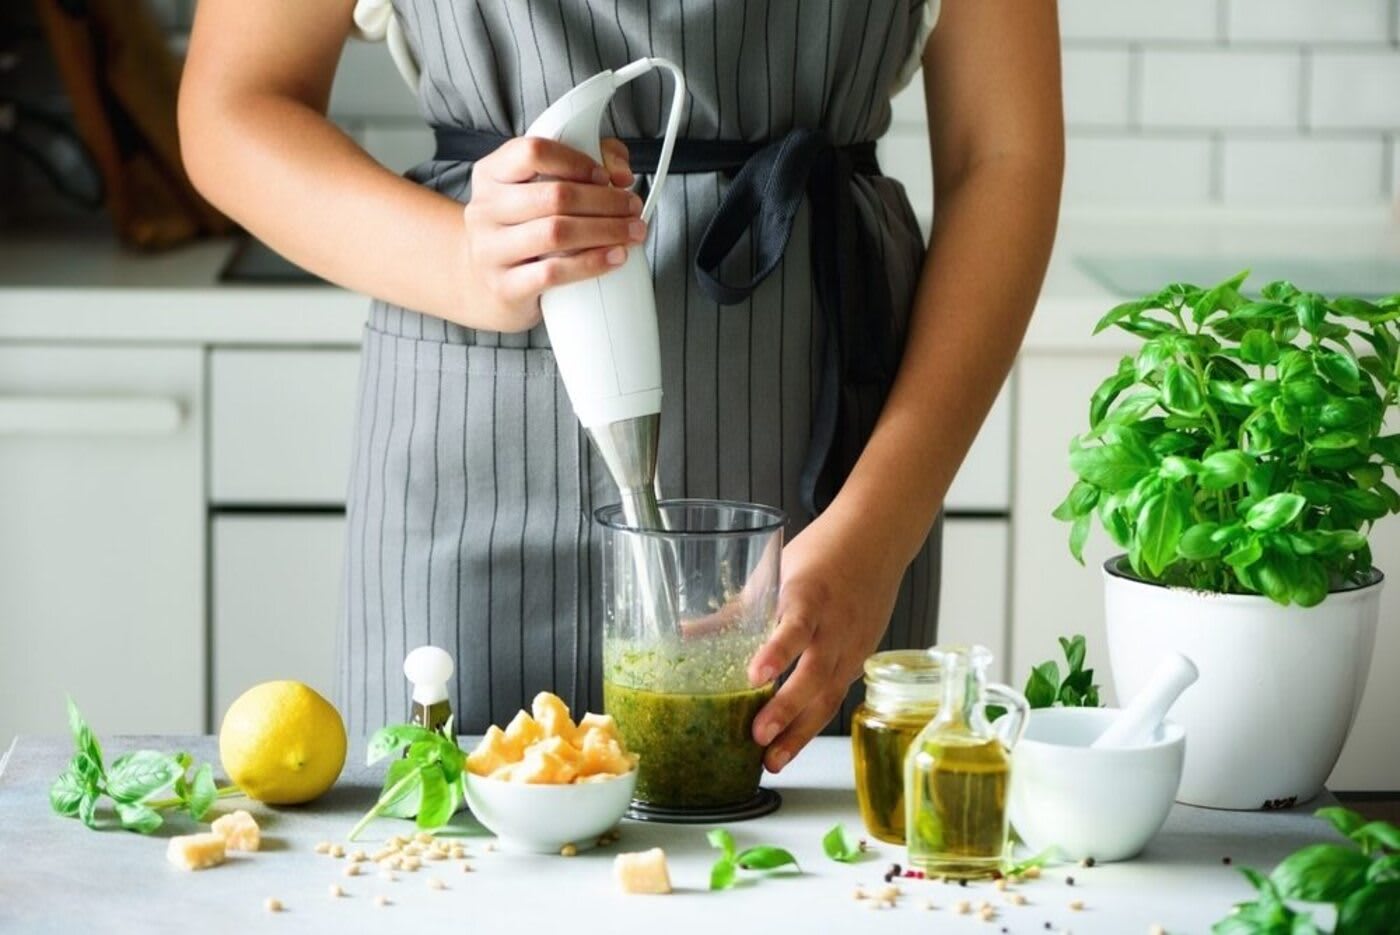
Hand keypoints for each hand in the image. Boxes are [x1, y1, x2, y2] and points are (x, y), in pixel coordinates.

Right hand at [455, 137, 640, 331]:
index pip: (532, 153)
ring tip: (632, 232)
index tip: (605, 176)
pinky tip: (615, 257)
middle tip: (633, 207)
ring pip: (556, 233)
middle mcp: (485, 209)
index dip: (576, 161)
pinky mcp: (505, 287)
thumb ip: (586, 163)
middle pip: (555, 196)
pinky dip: (592, 263)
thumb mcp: (539, 189)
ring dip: (606, 230)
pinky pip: (553, 273)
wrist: (487, 285)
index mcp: (491, 174)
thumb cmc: (523, 230)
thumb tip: (620, 174)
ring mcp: (491, 250)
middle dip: (606, 201)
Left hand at [746, 511, 905, 772]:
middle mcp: (835, 625)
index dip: (777, 651)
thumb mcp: (775, 572)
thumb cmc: (821, 554)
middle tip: (758, 735)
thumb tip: (685, 633)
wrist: (875, 544)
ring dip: (800, 731)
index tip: (755, 676)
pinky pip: (835, 697)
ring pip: (828, 695)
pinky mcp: (857, 661)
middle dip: (787, 708)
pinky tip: (790, 746)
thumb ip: (736, 610)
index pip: (796, 626)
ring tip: (772, 760)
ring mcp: (851, 647)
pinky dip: (811, 723)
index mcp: (810, 595)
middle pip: (815, 672)